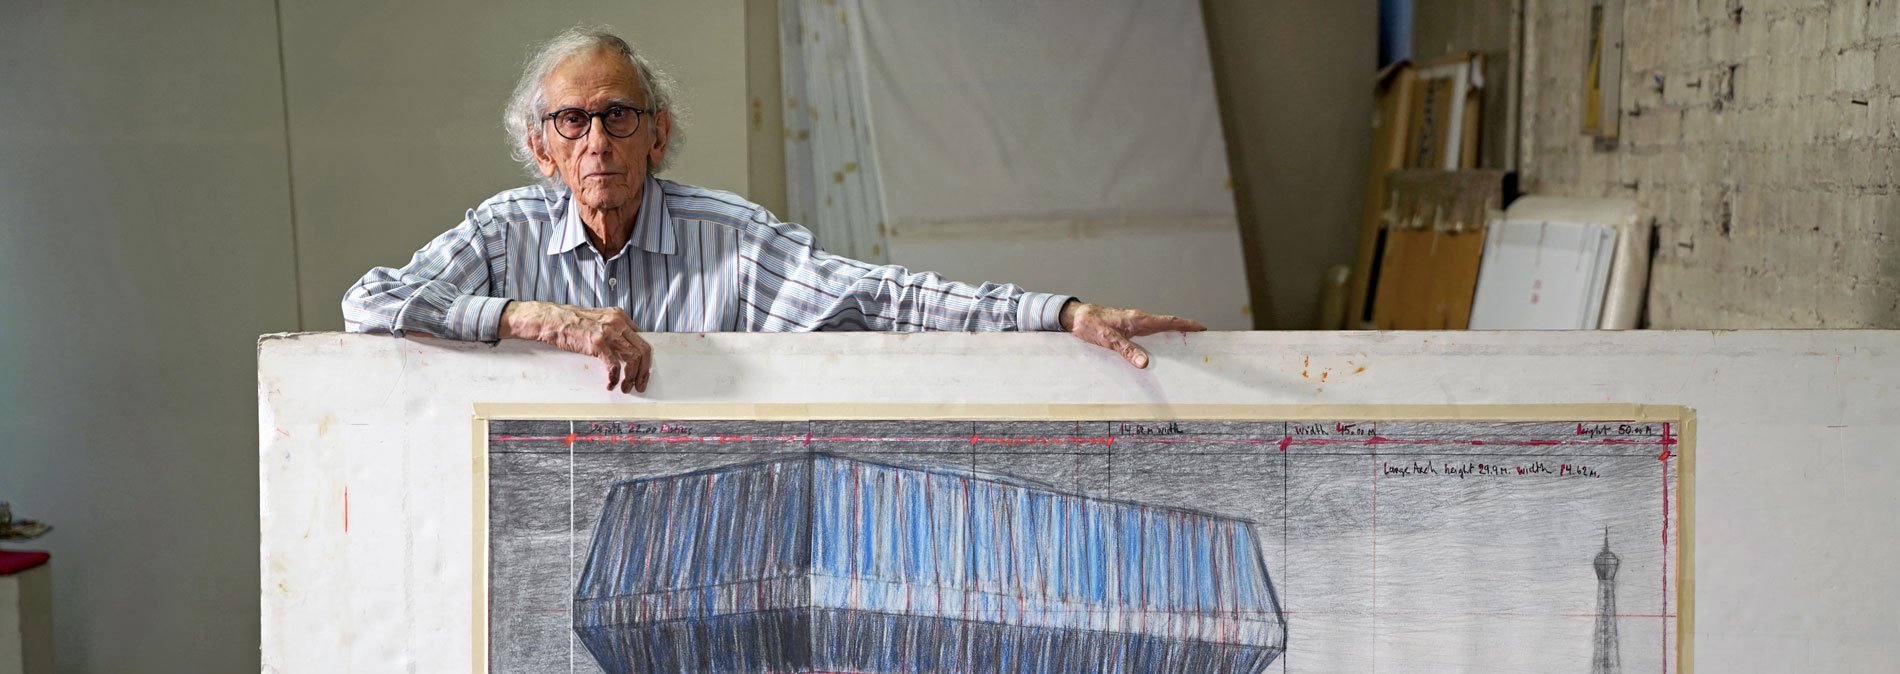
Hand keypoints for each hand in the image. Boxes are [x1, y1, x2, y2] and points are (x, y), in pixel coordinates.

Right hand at [499, 301, 651, 392]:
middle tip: (640, 384)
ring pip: (633, 358)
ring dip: (632, 377)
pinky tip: (611, 383)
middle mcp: (617, 322)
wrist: (551, 320)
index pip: (642, 339)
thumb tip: (624, 349)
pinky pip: (615, 365)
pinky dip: (615, 378)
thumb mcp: (598, 321)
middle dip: (645, 371)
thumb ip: (613, 331)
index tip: (643, 371)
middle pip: (644, 350)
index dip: (645, 359)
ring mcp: (609, 332)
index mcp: (619, 317)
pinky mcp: (598, 343)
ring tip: (626, 387)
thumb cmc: (570, 322)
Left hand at [1060, 301, 1205, 368]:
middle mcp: (1138, 320)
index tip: (1202, 328)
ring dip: (1172, 335)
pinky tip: (1159, 350)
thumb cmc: (1090, 324)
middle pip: (1168, 325)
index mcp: (1138, 320)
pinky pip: (1149, 333)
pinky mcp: (1127, 328)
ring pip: (1158, 329)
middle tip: (1199, 341)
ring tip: (1185, 347)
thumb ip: (1126, 350)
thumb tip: (1145, 363)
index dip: (1186, 325)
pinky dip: (1159, 339)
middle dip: (1184, 331)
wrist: (1076, 317)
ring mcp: (1133, 323)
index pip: (1168, 321)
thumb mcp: (1108, 339)